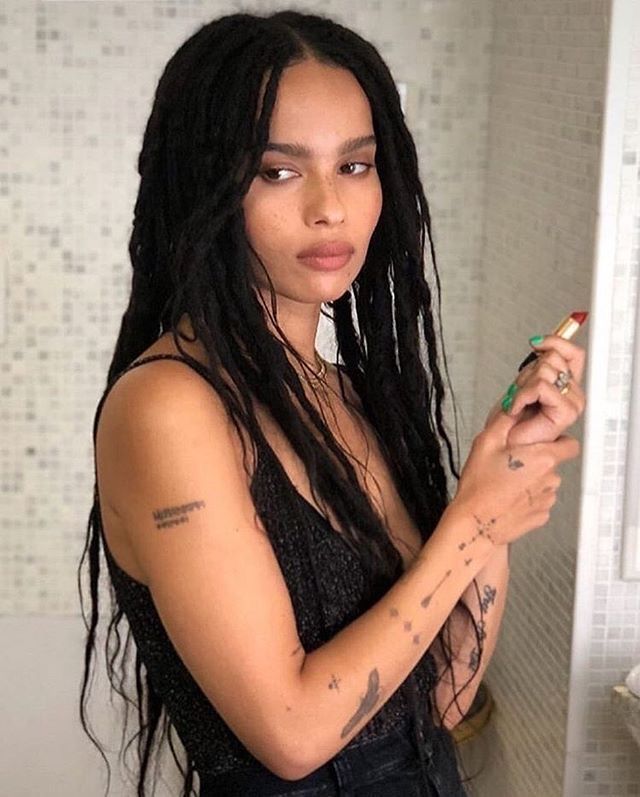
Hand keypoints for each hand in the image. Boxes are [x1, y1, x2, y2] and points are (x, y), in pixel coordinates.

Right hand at [453, 410, 580, 545]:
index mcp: (542, 457)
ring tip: (506, 482)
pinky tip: (508, 496)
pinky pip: (538, 500)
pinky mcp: (540, 515)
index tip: (544, 441)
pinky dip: (527, 498)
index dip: (559, 440)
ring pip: (546, 482)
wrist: (475, 525)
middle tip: (511, 462)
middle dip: (537, 460)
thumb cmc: (480, 487)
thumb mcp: (485, 443)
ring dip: (532, 480)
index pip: (570, 444)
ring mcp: (546, 499)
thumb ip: (505, 421)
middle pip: (554, 463)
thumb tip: (514, 407)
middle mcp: (550, 478)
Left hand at [483, 335, 586, 446]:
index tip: (535, 342)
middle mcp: (573, 393)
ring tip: (519, 403)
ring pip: (545, 371)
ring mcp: (573, 403)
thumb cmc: (511, 421)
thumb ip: (537, 364)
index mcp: (566, 385)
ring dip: (522, 386)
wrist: (503, 443)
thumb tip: (540, 341)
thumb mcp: (523, 383)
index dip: (554, 341)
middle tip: (520, 393)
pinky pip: (541, 387)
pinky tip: (517, 408)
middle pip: (554, 358)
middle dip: (527, 373)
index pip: (573, 353)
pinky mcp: (566, 412)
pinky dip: (521, 396)